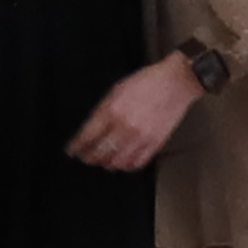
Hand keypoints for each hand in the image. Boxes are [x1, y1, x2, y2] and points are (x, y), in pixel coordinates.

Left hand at [69, 55, 205, 172]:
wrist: (175, 83)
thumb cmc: (147, 82)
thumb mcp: (117, 89)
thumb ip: (103, 109)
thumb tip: (91, 127)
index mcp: (113, 110)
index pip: (88, 136)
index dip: (77, 146)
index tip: (72, 150)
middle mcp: (125, 127)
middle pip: (100, 153)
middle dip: (89, 157)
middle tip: (85, 157)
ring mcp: (141, 138)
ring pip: (116, 162)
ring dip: (106, 163)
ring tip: (103, 161)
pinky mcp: (155, 144)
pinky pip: (136, 163)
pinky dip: (126, 165)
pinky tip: (123, 162)